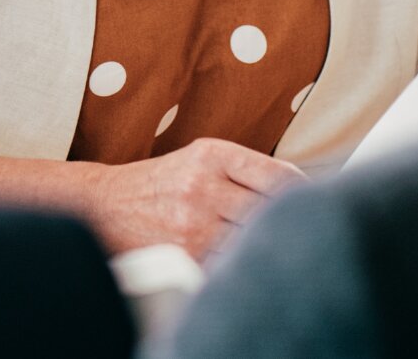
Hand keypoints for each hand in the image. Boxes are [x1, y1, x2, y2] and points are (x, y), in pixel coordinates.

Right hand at [88, 138, 305, 256]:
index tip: (311, 202)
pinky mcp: (186, 256)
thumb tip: (298, 185)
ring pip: (253, 240)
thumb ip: (246, 169)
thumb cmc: (162, 182)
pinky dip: (241, 263)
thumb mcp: (200, 158)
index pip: (278, 176)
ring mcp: (194, 224)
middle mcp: (203, 186)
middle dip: (286, 221)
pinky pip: (230, 263)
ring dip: (265, 244)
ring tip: (271, 245)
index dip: (302, 193)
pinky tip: (242, 259)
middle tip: (298, 227)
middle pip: (270, 211)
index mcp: (212, 155)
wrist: (106, 205)